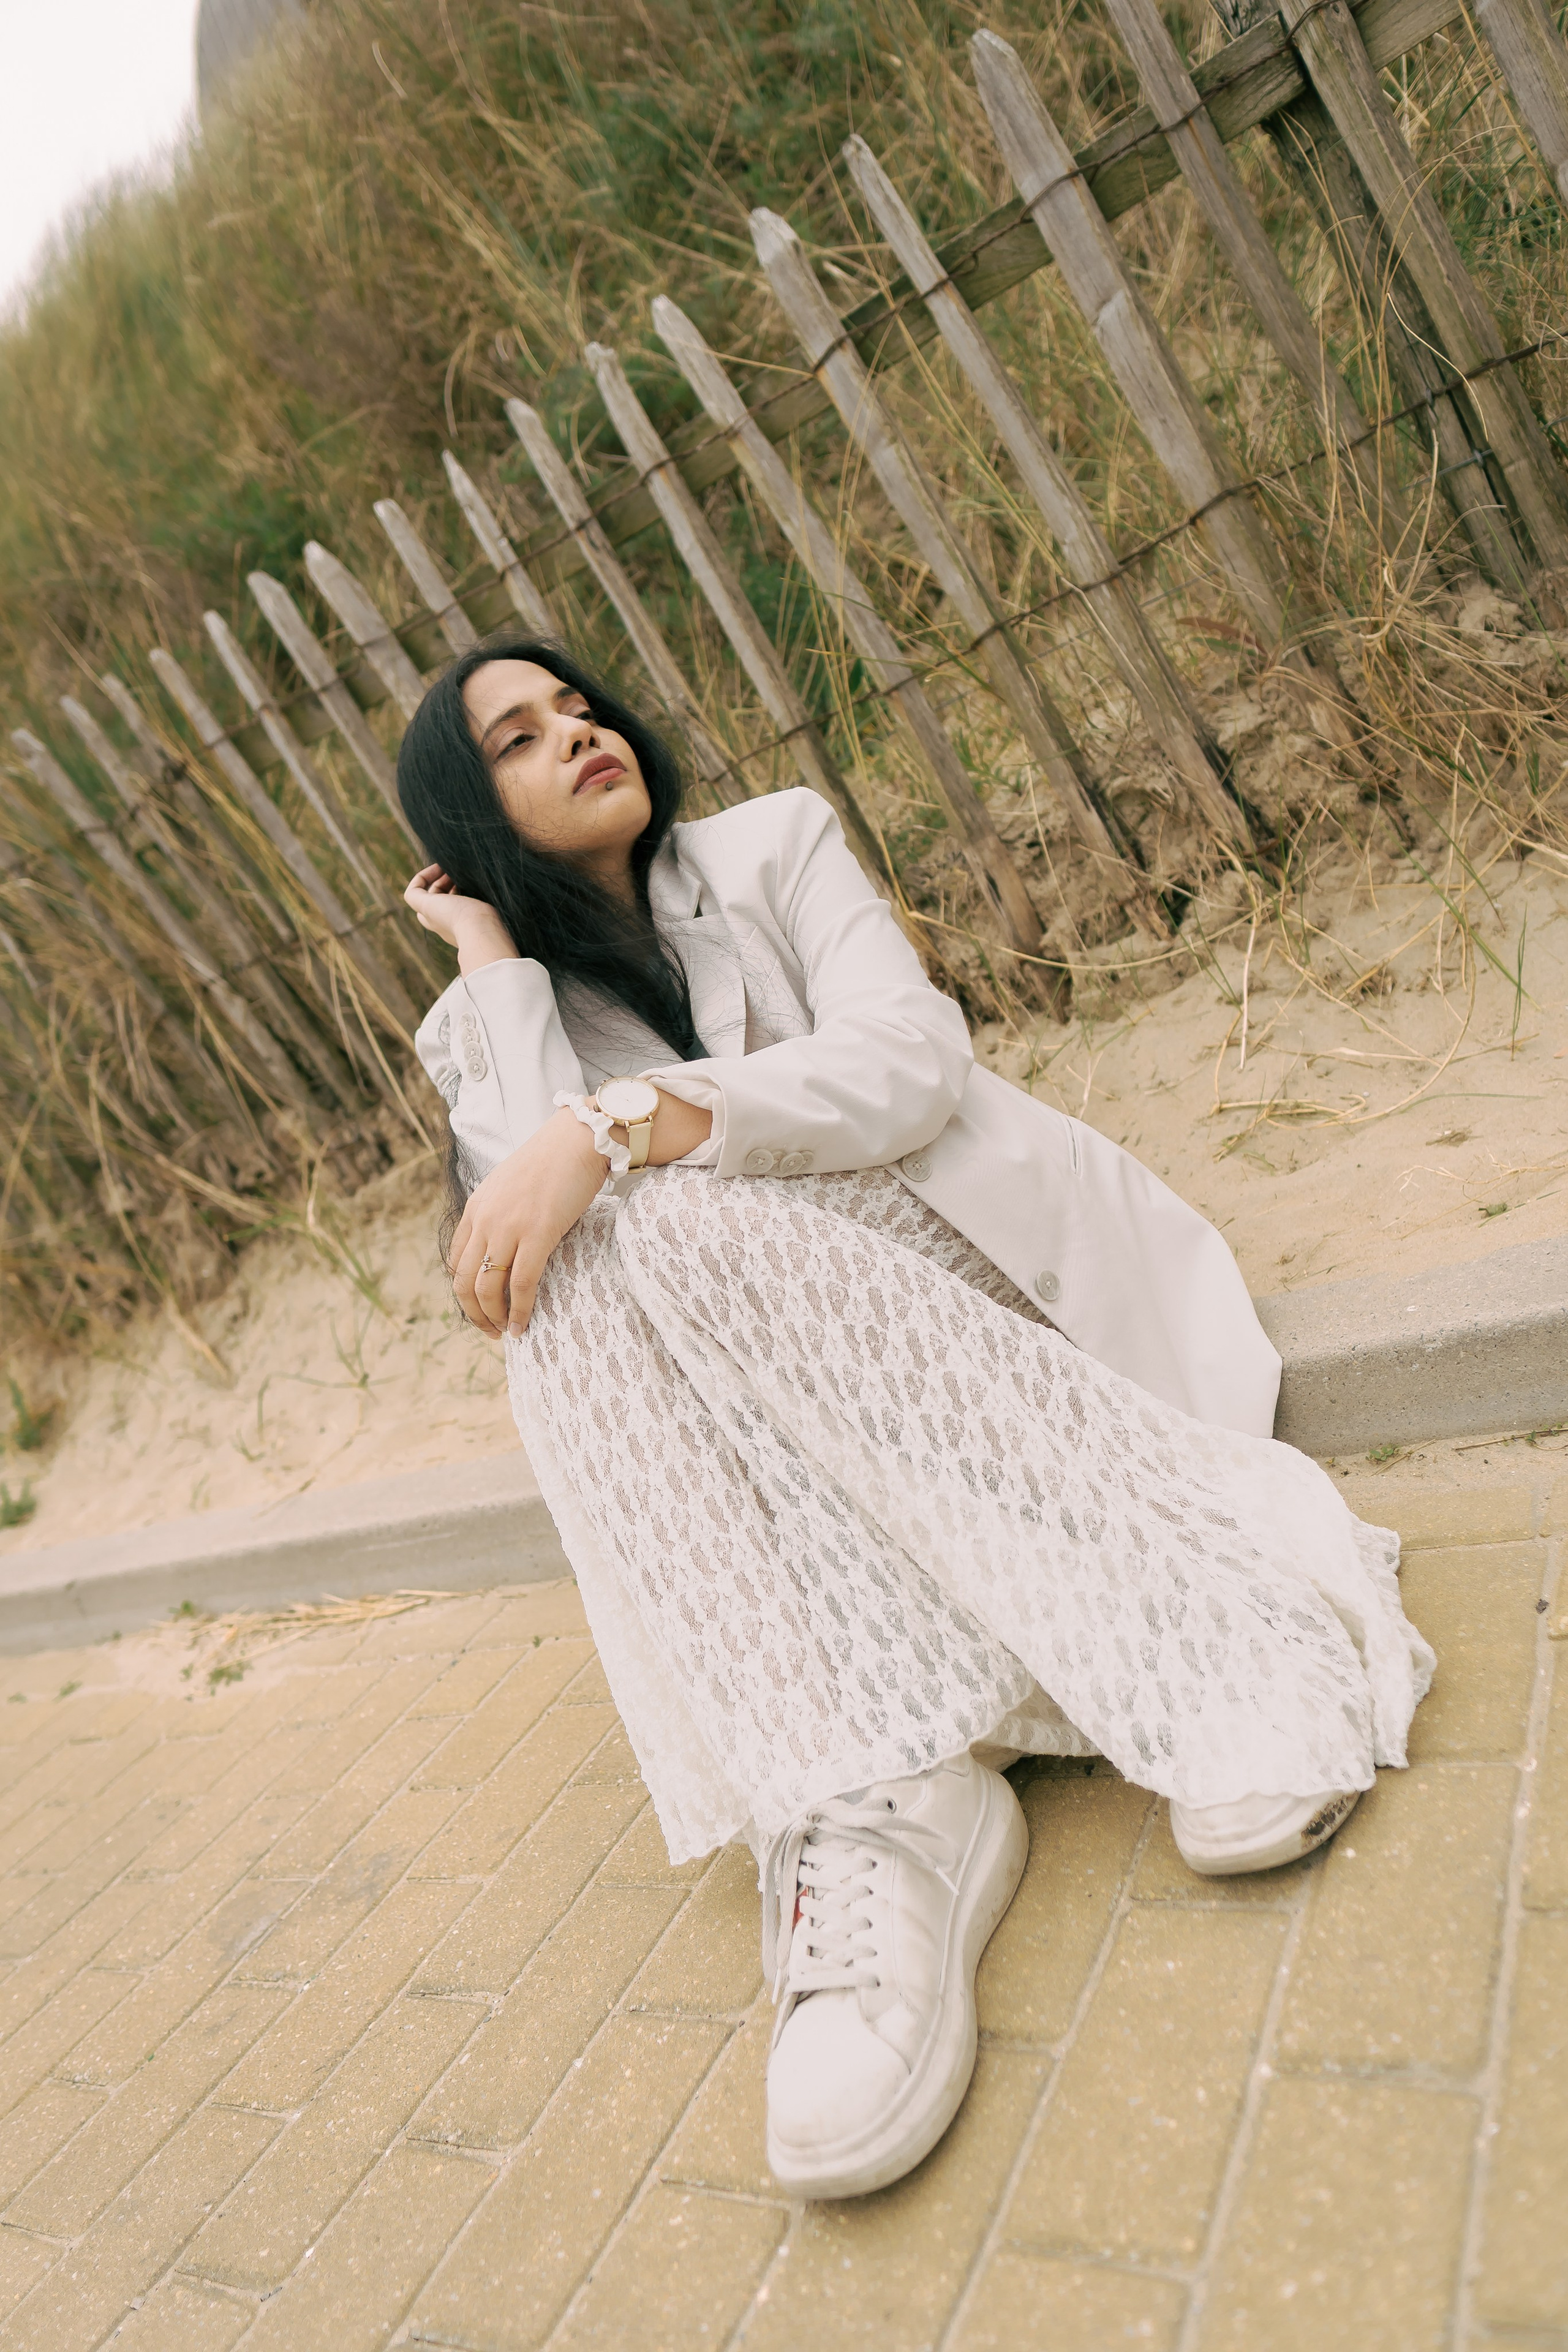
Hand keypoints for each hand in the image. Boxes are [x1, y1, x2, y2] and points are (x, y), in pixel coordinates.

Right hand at [404, 866, 518, 972]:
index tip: (468, 880)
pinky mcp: (425, 908)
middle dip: (443, 886)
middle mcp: (445, 925)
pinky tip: (438, 866)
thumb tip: (502, 881)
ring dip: (436, 879)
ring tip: (449, 867)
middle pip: (434, 905)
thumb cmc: (495, 923)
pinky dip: (421, 878)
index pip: (452, 911)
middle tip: (455, 873)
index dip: (455, 892)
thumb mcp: (495, 910)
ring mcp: (433, 917)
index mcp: (462, 929)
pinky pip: (412, 893)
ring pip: (425, 898)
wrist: (483, 934)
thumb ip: (495, 899)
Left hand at [449, 1106, 608, 1337]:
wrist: (580, 1138)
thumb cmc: (554, 1161)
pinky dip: (520, 1311)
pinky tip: (523, 1326)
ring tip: (506, 1332)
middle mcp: (485, 1220)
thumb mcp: (511, 1186)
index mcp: (476, 1208)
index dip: (464, 1292)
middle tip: (490, 1330)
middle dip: (473, 1314)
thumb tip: (506, 1244)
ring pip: (487, 1289)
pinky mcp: (538, 1234)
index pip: (455, 1261)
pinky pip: (521, 1284)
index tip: (480, 1307)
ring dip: (493, 1318)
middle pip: (464, 1281)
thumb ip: (500, 1213)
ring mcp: (509, 1228)